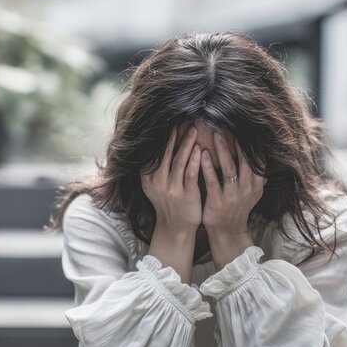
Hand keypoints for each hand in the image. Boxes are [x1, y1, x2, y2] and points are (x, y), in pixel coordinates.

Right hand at [143, 126, 201, 281]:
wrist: (175, 227)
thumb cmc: (169, 202)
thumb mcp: (155, 185)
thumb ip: (157, 166)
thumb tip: (160, 144)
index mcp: (148, 177)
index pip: (154, 152)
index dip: (161, 138)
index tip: (168, 122)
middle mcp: (157, 181)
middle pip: (165, 153)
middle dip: (173, 136)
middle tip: (181, 120)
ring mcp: (171, 188)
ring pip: (179, 161)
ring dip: (185, 144)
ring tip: (192, 129)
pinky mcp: (186, 194)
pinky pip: (190, 174)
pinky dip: (194, 161)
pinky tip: (199, 149)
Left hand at [200, 133, 265, 268]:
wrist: (227, 230)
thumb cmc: (237, 206)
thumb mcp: (252, 191)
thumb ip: (257, 175)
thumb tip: (265, 153)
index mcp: (256, 184)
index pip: (257, 159)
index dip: (250, 143)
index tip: (243, 126)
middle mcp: (247, 188)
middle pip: (245, 160)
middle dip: (237, 142)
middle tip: (228, 125)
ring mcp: (233, 195)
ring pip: (229, 168)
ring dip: (222, 150)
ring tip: (215, 134)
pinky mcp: (217, 201)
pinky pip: (213, 180)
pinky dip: (207, 166)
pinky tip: (202, 154)